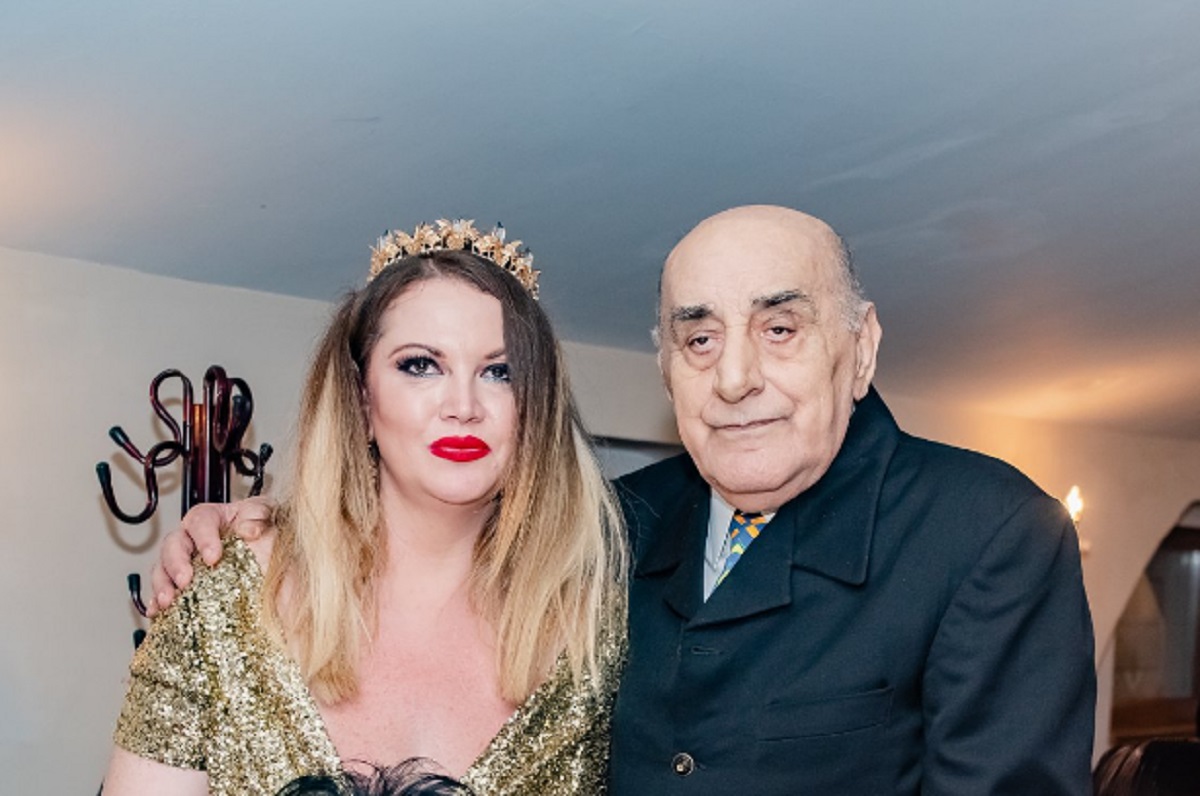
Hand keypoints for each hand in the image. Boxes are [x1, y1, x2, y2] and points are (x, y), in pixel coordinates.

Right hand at [145, 497, 273, 616]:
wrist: (270, 558)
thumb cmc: (266, 533)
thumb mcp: (268, 516)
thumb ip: (259, 514)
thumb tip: (248, 528)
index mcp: (212, 518)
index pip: (200, 520)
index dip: (203, 538)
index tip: (213, 557)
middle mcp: (192, 538)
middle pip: (173, 544)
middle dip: (176, 563)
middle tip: (185, 580)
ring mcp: (184, 562)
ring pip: (162, 568)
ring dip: (161, 584)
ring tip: (167, 601)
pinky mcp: (182, 585)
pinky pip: (163, 591)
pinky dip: (157, 602)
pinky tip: (158, 612)